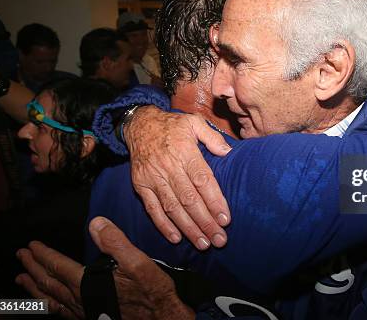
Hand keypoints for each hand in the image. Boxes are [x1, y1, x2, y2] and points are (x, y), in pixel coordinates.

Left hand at [16, 217, 194, 319]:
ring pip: (50, 300)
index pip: (58, 266)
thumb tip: (96, 223)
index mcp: (88, 284)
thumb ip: (115, 242)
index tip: (31, 245)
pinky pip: (61, 312)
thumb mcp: (138, 262)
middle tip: (21, 256)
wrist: (162, 319)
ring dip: (34, 288)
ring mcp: (83, 312)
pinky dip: (49, 305)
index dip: (43, 255)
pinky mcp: (91, 318)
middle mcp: (80, 300)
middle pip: (49, 283)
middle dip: (33, 268)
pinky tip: (48, 303)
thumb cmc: (152, 292)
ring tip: (23, 280)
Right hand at [126, 106, 231, 248]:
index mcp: (185, 152)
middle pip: (189, 199)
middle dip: (205, 222)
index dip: (214, 201)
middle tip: (219, 240)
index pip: (203, 181)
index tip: (226, 219)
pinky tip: (176, 238)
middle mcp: (169, 167)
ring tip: (203, 244)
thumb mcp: (194, 122)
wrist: (139, 124)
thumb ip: (212, 137)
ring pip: (173, 207)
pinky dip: (163, 225)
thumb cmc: (172, 125)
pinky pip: (152, 209)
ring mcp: (153, 178)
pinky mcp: (141, 185)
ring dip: (188, 228)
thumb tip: (227, 152)